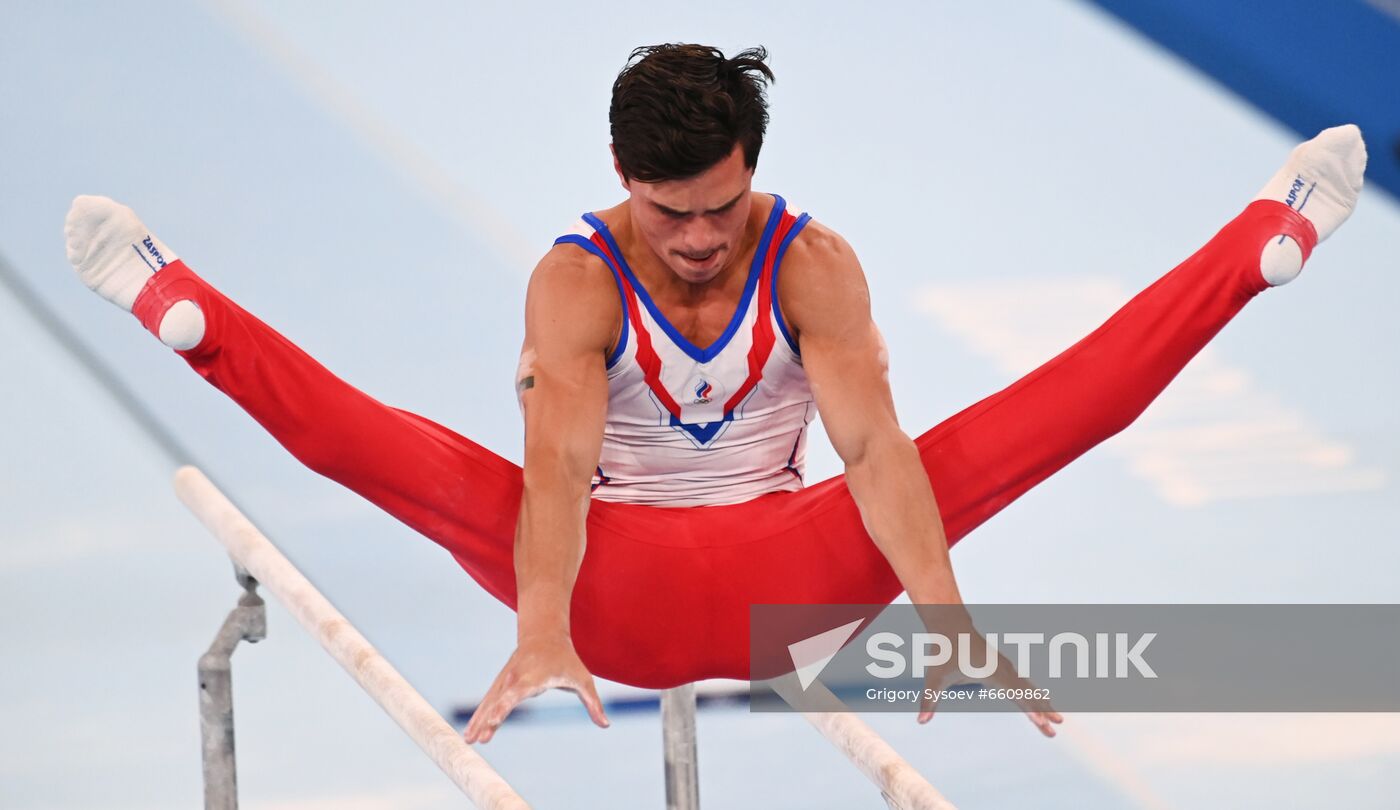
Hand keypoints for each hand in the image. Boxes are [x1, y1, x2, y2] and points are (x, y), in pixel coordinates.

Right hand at [462, 634, 609, 742]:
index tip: (494, 719)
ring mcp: (506, 679)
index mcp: (535, 676)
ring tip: (469, 741)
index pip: (517, 693)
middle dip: (488, 718)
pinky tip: (470, 734)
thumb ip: (592, 703)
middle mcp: (516, 677)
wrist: (544, 635)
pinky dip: (478, 716)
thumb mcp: (583, 679)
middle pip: (499, 699)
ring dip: (479, 720)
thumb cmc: (566, 659)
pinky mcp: (501, 683)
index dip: (505, 706)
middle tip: (479, 738)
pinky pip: (488, 701)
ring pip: (490, 701)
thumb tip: (605, 724)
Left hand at [917, 628, 1062, 737]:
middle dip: (1042, 712)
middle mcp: (1003, 670)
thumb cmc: (943, 651)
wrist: (949, 624)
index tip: (1044, 722)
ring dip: (1042, 703)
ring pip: (1028, 687)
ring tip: (1056, 719)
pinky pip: (1022, 682)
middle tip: (1055, 729)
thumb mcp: (935, 677)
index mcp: (993, 673)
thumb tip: (920, 721)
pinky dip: (1034, 693)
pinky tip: (1041, 700)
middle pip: (1028, 693)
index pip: (1017, 695)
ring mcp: (1005, 667)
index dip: (1031, 710)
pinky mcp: (1002, 666)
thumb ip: (929, 700)